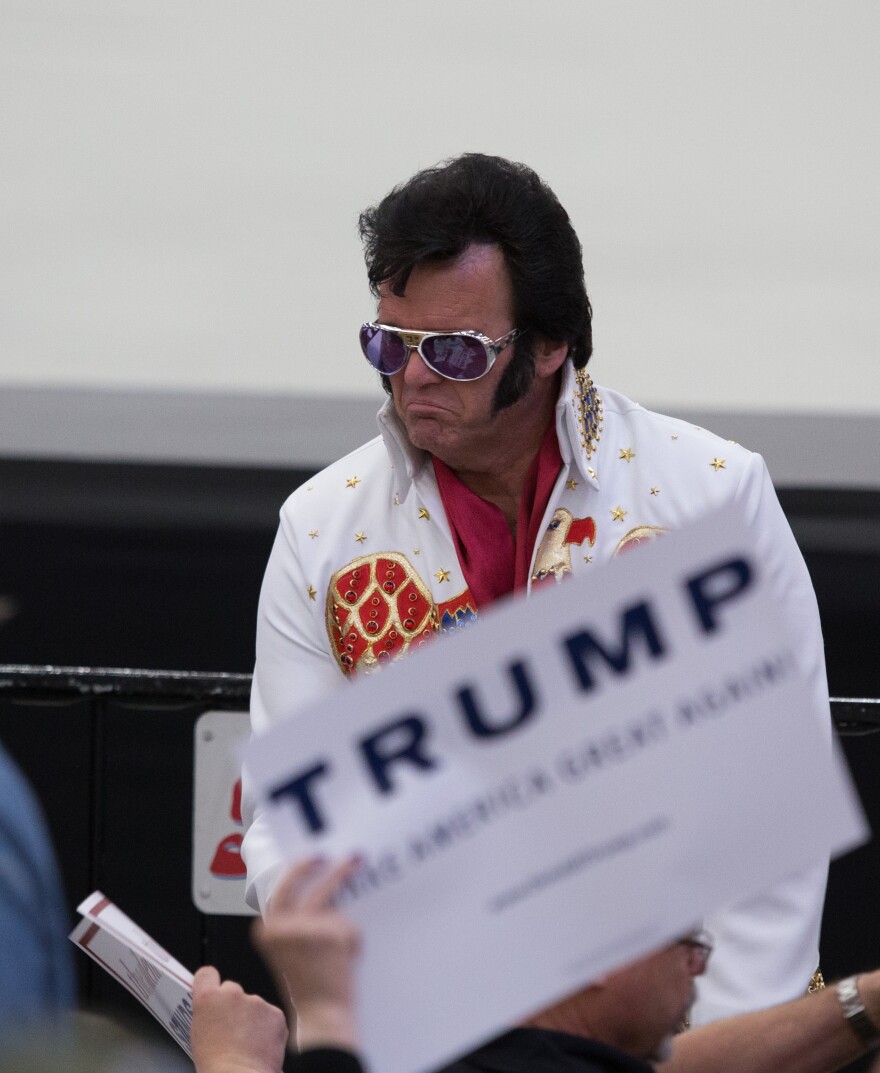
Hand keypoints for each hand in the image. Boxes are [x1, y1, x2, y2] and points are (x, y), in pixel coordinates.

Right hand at [191, 965, 287, 1072]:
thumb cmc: (216, 1067)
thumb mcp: (199, 1037)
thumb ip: (209, 1015)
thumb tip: (215, 1015)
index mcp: (208, 999)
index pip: (207, 974)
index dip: (210, 982)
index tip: (212, 988)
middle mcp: (232, 994)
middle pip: (232, 990)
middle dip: (233, 1005)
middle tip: (232, 1029)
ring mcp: (256, 1001)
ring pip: (253, 1005)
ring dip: (252, 1018)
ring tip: (247, 1043)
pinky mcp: (275, 1013)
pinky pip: (270, 1016)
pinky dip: (267, 1028)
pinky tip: (260, 1045)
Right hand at [253, 857, 361, 1051]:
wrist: (321, 1016)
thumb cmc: (306, 989)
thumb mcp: (288, 952)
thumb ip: (293, 925)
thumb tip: (315, 892)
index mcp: (268, 932)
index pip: (279, 889)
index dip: (295, 871)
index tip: (308, 858)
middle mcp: (284, 927)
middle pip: (304, 882)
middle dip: (323, 868)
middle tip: (343, 859)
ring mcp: (309, 928)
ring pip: (334, 906)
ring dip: (344, 915)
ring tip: (355, 899)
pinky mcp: (333, 933)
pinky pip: (349, 926)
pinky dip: (353, 939)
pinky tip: (347, 957)